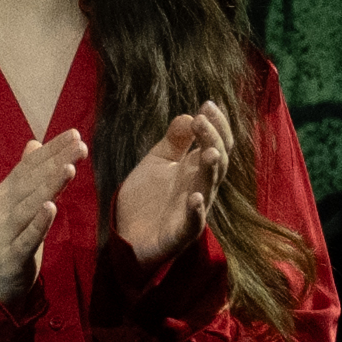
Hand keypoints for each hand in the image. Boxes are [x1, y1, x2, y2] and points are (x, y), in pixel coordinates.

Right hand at [0, 123, 91, 306]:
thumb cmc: (7, 238)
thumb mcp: (15, 204)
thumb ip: (24, 174)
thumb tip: (34, 143)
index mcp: (4, 193)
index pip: (29, 166)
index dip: (51, 150)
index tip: (74, 134)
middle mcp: (0, 208)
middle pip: (30, 182)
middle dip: (55, 162)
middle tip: (80, 146)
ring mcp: (3, 232)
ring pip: (28, 206)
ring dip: (48, 187)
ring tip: (69, 169)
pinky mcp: (11, 255)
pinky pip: (26, 238)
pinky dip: (38, 223)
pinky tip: (51, 207)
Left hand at [108, 99, 236, 268]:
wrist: (124, 237)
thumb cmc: (145, 200)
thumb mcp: (156, 162)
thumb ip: (173, 141)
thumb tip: (188, 115)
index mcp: (194, 170)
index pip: (216, 143)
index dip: (216, 125)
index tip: (207, 104)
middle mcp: (199, 188)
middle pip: (217, 161)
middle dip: (213, 139)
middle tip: (203, 119)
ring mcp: (192, 211)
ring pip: (209, 188)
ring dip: (211, 170)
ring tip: (210, 152)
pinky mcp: (180, 234)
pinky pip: (193, 223)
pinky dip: (196, 211)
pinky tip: (195, 198)